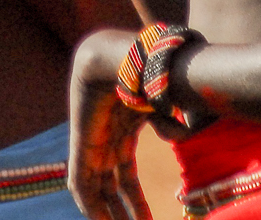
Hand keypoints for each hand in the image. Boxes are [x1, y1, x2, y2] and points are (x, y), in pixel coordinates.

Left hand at [69, 29, 152, 219]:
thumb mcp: (163, 105)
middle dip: (121, 213)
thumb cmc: (150, 72)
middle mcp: (106, 138)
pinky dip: (89, 206)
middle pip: (110, 186)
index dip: (135, 200)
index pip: (125, 174)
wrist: (125, 56)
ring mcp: (93, 140)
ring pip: (95, 189)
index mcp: (124, 128)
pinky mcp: (81, 143)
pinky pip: (80, 183)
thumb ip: (170, 123)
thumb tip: (179, 134)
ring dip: (107, 215)